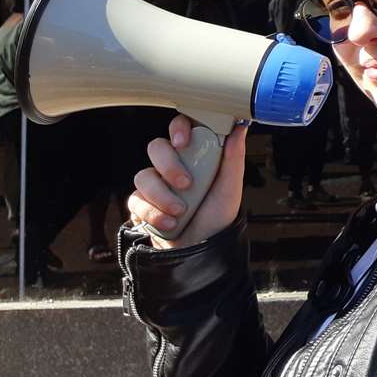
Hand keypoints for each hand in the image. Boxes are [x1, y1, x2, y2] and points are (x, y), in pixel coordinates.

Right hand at [127, 114, 247, 249]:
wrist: (202, 250)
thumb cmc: (217, 215)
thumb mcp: (230, 187)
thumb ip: (234, 157)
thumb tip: (241, 126)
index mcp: (194, 155)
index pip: (180, 128)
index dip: (177, 128)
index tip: (183, 141)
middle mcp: (172, 166)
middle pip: (156, 147)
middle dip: (169, 165)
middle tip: (186, 184)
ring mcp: (155, 185)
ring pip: (143, 176)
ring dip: (162, 195)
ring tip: (181, 211)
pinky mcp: (142, 205)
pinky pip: (135, 200)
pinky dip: (153, 213)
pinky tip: (169, 223)